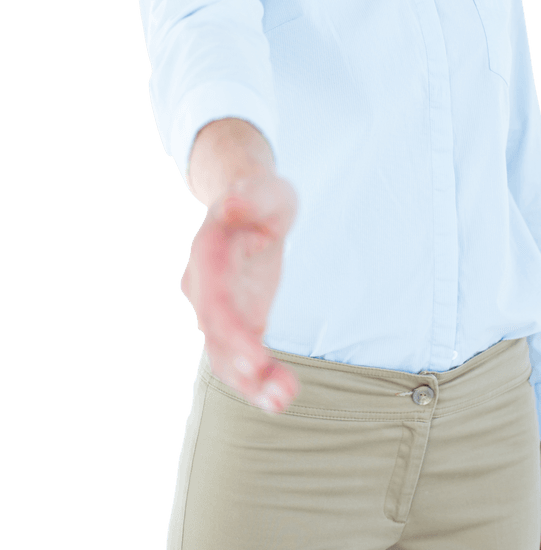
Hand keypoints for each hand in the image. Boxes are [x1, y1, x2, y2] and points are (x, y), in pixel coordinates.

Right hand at [180, 170, 299, 413]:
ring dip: (251, 384)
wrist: (247, 206)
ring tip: (285, 401)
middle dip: (244, 365)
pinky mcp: (235, 322)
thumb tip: (232, 205)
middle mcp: (204, 286)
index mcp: (209, 252)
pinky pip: (237, 358)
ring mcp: (216, 308)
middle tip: (281, 394)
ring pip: (222, 354)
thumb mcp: (265, 190)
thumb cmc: (261, 197)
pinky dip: (256, 380)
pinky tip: (282, 396)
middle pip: (216, 334)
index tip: (258, 359)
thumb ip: (251, 195)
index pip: (215, 298)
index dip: (232, 330)